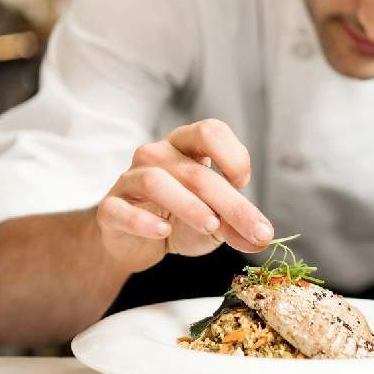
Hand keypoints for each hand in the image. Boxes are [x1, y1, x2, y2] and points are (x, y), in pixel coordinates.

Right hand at [96, 119, 273, 272]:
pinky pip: (121, 209)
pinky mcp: (110, 207)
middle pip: (195, 171)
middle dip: (230, 203)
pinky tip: (163, 232)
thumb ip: (238, 227)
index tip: (243, 183)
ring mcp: (131, 179)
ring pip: (157, 181)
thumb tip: (263, 239)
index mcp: (187, 147)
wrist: (136, 243)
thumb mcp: (216, 222)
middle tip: (255, 231)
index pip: (210, 131)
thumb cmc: (180, 219)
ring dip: (189, 205)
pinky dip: (143, 220)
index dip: (233, 154)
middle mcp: (158, 154)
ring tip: (211, 225)